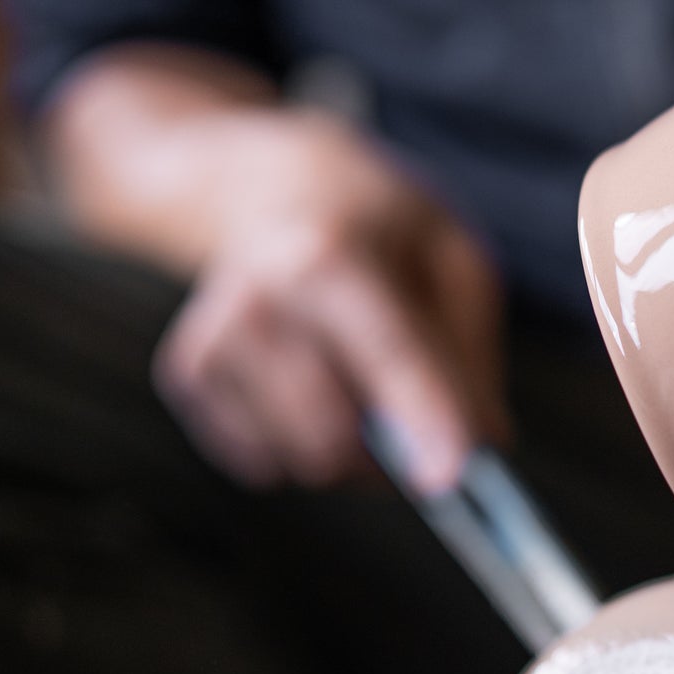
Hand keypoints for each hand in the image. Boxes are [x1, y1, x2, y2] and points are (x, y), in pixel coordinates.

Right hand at [153, 111, 506, 489]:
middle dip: (395, 456)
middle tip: (422, 424)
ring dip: (353, 454)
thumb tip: (484, 444)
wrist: (264, 193)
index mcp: (330, 257)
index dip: (424, 420)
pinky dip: (305, 443)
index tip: (452, 480)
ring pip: (305, 463)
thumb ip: (471, 351)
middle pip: (335, 438)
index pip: (386, 355)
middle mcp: (258, 303)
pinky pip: (268, 464)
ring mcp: (213, 344)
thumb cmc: (377, 231)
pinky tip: (310, 381)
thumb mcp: (453, 257)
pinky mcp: (189, 380)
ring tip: (359, 381)